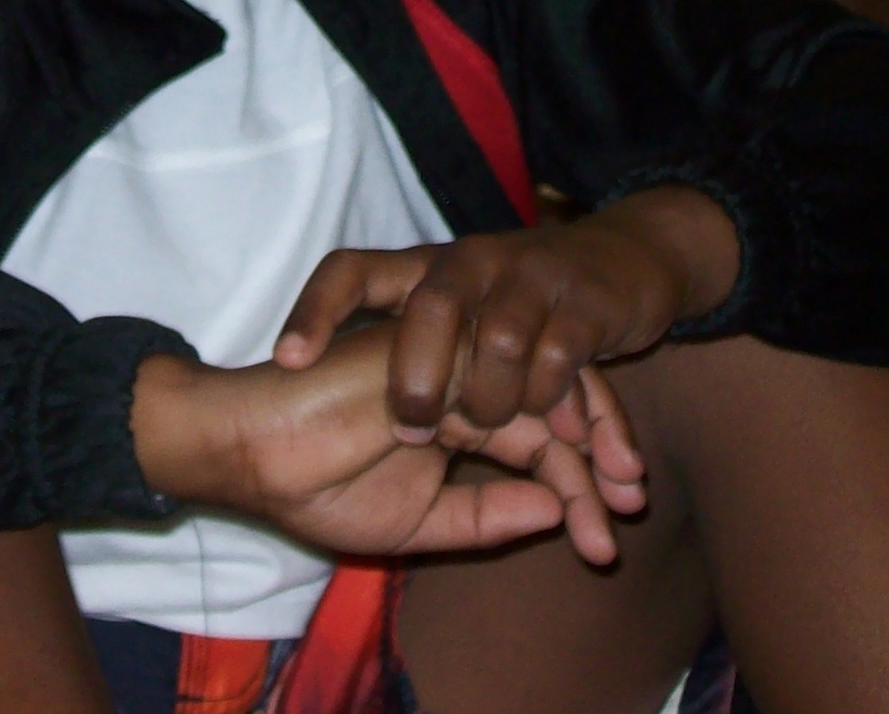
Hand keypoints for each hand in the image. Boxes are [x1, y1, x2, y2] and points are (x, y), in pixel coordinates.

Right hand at [131, 330, 643, 564]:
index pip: (534, 439)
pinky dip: (551, 423)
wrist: (256, 456)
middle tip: (632, 510)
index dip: (579, 481)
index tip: (606, 537)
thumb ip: (484, 517)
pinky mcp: (442, 349)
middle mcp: (463, 384)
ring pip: (544, 395)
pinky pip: (512, 381)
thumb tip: (556, 510)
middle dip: (600, 461)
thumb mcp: (419, 524)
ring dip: (588, 448)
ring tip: (616, 502)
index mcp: (456, 416)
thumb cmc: (319, 487)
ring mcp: (455, 363)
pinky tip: (572, 463)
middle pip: (552, 411)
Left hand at [275, 191, 731, 437]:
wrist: (628, 258)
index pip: (352, 269)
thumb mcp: (461, 314)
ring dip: (489, 397)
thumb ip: (409, 347)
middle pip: (429, 306)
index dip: (315, 310)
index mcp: (425, 266)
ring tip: (484, 431)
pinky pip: (560, 356)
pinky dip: (551, 400)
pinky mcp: (585, 301)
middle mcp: (471, 261)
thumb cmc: (522, 302)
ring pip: (496, 338)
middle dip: (416, 375)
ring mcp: (530, 275)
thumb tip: (330, 394)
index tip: (287, 362)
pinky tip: (556, 430)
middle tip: (410, 431)